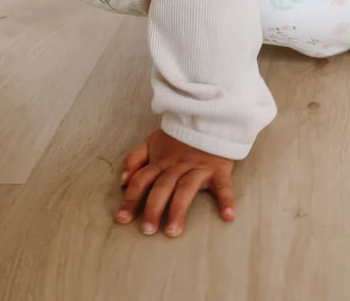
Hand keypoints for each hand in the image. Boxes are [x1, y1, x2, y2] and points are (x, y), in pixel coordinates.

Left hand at [116, 128, 236, 237]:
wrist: (209, 118)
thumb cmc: (178, 138)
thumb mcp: (152, 142)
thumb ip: (134, 159)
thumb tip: (123, 181)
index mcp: (161, 161)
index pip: (142, 180)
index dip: (131, 198)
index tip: (122, 219)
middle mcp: (178, 166)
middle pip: (163, 187)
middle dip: (153, 208)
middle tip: (147, 230)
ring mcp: (199, 167)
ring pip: (186, 189)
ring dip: (179, 210)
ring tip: (173, 231)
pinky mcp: (219, 169)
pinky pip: (223, 186)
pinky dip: (227, 200)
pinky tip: (228, 216)